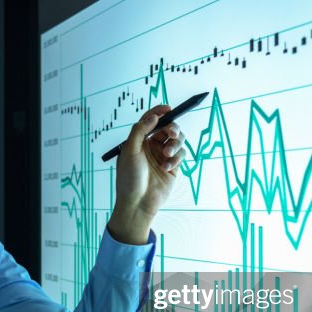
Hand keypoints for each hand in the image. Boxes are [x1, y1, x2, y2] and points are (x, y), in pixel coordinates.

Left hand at [107, 104, 185, 244]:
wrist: (138, 203)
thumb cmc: (129, 178)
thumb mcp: (129, 151)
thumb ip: (140, 130)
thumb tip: (153, 116)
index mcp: (139, 140)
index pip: (151, 120)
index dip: (159, 112)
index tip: (168, 108)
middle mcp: (152, 146)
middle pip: (168, 127)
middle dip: (172, 128)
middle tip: (171, 133)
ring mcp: (163, 155)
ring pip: (177, 139)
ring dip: (175, 144)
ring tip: (167, 155)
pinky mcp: (173, 165)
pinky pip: (181, 153)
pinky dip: (176, 158)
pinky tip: (167, 167)